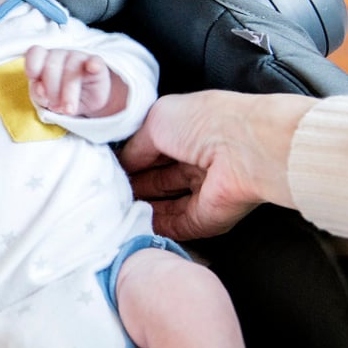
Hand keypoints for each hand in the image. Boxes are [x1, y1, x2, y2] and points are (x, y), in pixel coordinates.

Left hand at [24, 45, 127, 117]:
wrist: (87, 101)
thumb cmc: (60, 96)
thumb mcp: (45, 99)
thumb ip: (38, 94)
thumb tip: (40, 89)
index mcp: (43, 59)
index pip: (35, 53)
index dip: (32, 65)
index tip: (34, 79)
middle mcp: (59, 55)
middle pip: (51, 67)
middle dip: (51, 91)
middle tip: (55, 106)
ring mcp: (79, 57)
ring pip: (70, 70)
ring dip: (68, 94)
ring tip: (68, 110)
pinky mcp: (96, 64)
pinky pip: (94, 61)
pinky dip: (93, 64)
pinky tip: (92, 68)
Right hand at [119, 91, 316, 239]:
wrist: (243, 148)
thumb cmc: (202, 122)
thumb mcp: (156, 120)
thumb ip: (134, 145)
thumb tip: (122, 163)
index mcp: (185, 132)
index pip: (150, 152)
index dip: (128, 162)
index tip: (103, 171)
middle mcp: (195, 161)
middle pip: (156, 180)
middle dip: (132, 187)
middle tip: (104, 193)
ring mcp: (202, 192)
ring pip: (164, 205)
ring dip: (140, 208)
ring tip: (111, 210)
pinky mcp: (207, 218)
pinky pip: (176, 227)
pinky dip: (154, 227)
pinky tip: (129, 225)